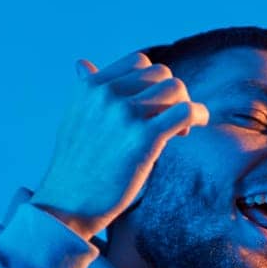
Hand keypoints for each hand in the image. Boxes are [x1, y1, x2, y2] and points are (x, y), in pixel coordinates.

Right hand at [30, 51, 209, 241]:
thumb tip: (83, 64)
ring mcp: (124, 114)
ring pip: (175, 88)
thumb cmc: (75, 166)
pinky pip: (185, 111)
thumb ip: (86, 92)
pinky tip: (195, 127)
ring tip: (179, 131)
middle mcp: (106, 95)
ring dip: (184, 105)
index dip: (152, 82)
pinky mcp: (143, 138)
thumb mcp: (74, 118)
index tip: (153, 106)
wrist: (67, 205)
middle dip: (170, 95)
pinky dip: (198, 115)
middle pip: (160, 74)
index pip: (138, 62)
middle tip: (168, 123)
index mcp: (90, 87)